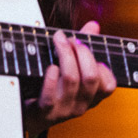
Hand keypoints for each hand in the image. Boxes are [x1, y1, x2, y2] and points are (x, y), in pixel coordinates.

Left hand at [23, 20, 116, 137]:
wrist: (28, 112)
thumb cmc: (53, 85)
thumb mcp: (72, 65)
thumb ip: (84, 45)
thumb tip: (93, 25)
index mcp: (92, 97)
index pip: (108, 85)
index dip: (101, 65)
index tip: (87, 49)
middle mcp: (81, 105)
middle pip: (90, 77)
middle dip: (81, 52)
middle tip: (70, 39)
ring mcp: (63, 110)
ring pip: (71, 79)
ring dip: (65, 54)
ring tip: (58, 41)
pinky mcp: (44, 112)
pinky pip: (50, 95)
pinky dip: (50, 76)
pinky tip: (50, 66)